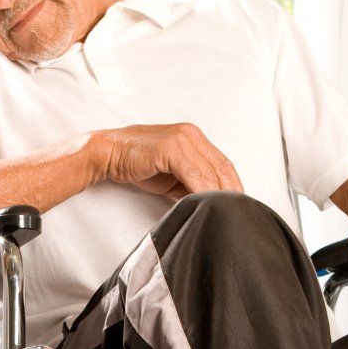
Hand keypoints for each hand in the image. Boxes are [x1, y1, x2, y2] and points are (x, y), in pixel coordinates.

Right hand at [94, 123, 243, 201]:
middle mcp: (191, 135)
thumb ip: (192, 183)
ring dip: (219, 195)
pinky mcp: (170, 148)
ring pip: (209, 171)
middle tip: (237, 214)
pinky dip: (202, 191)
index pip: (223, 164)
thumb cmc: (137, 163)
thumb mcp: (172, 174)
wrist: (109, 154)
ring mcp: (181, 139)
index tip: (239, 205)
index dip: (234, 186)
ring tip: (224, 213)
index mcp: (194, 138)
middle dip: (231, 193)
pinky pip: (193, 173)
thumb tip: (210, 202)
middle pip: (221, 167)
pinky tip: (205, 204)